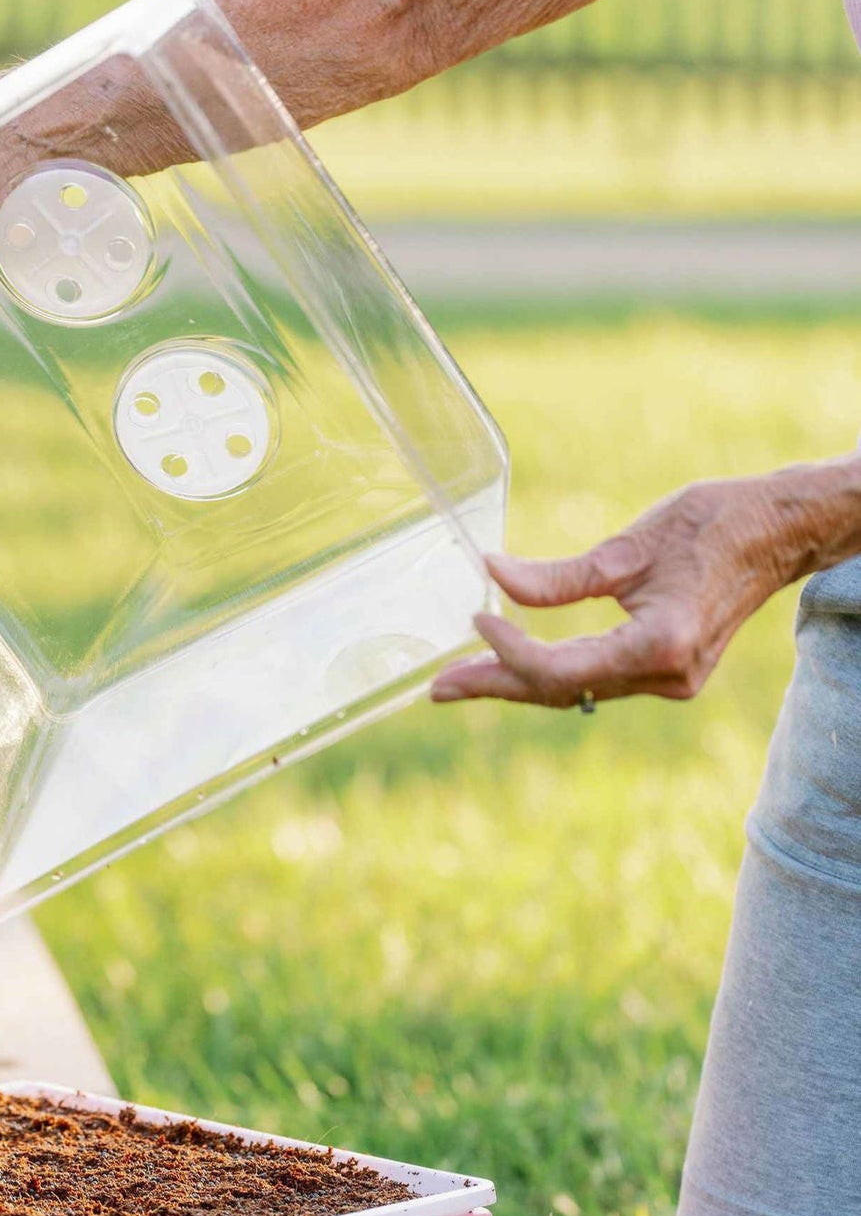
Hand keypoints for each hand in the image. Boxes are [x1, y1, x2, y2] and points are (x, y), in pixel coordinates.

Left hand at [430, 475, 811, 707]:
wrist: (779, 532)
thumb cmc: (713, 524)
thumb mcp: (629, 546)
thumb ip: (558, 577)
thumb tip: (493, 576)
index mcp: (661, 645)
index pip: (563, 669)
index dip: (511, 652)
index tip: (476, 617)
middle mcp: (666, 676)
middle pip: (562, 691)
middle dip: (496, 685)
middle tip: (437, 688)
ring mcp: (669, 681)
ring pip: (576, 690)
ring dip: (516, 682)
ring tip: (458, 680)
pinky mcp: (666, 672)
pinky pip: (595, 679)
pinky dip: (550, 671)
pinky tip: (508, 666)